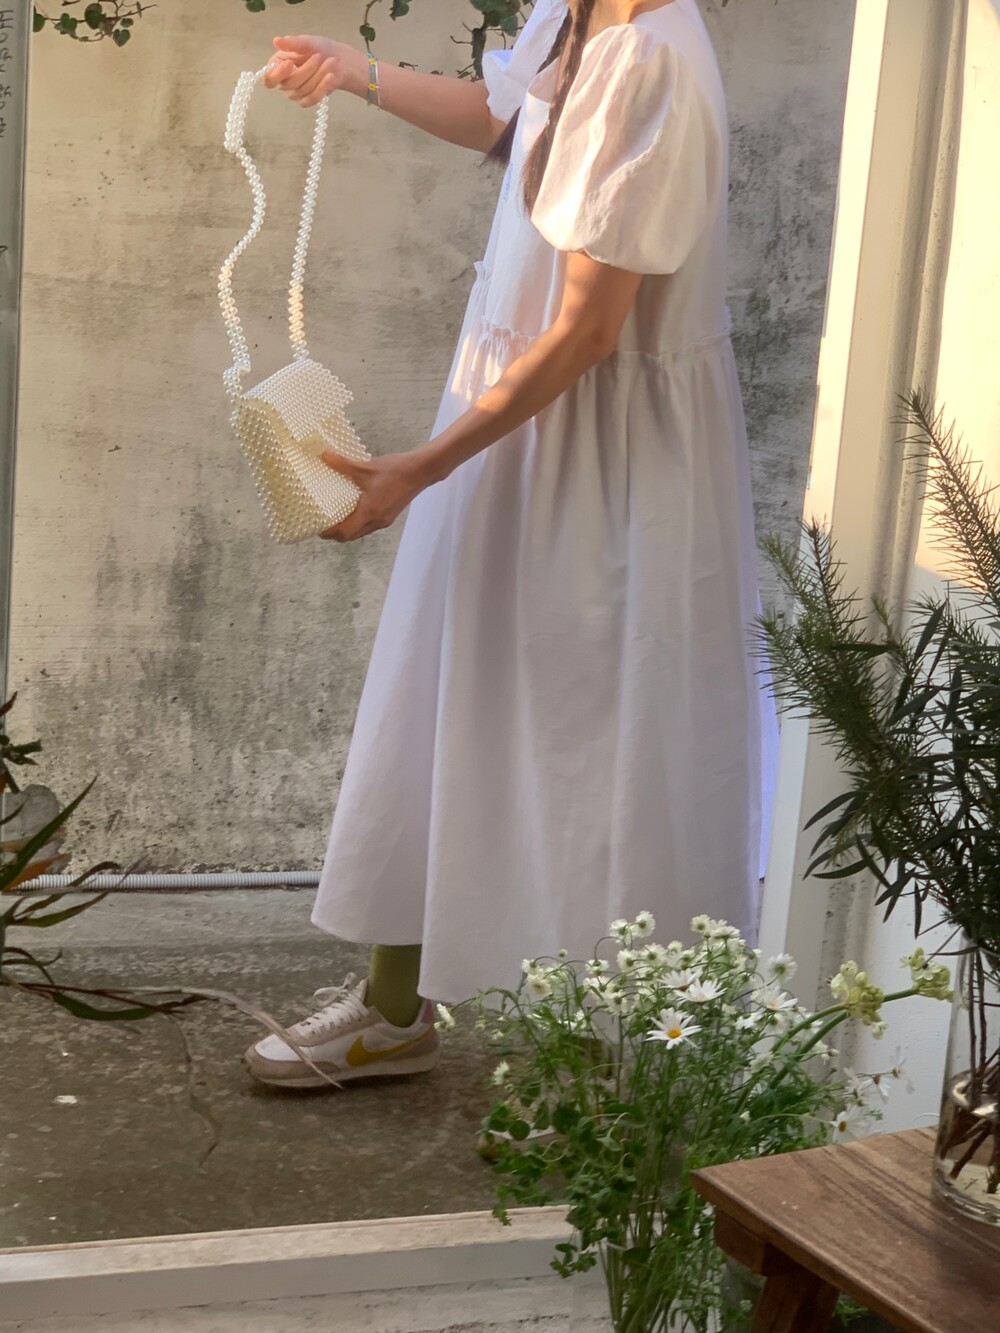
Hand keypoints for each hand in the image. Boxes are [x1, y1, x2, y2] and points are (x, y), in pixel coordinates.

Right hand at [264, 35, 366, 107]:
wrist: (338, 60)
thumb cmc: (319, 48)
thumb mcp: (306, 42)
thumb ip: (292, 43)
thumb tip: (276, 41)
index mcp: (278, 66)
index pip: (269, 79)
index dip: (278, 74)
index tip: (290, 63)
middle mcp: (284, 82)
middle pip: (289, 84)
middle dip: (306, 70)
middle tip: (318, 56)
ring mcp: (295, 94)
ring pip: (303, 91)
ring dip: (318, 75)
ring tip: (331, 61)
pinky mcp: (308, 100)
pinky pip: (312, 99)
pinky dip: (322, 87)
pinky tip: (331, 77)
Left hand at [318, 450, 433, 542]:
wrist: (421, 471)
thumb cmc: (395, 470)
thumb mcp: (366, 467)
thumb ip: (343, 464)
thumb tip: (324, 455)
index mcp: (369, 512)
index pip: (345, 532)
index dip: (329, 533)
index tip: (318, 527)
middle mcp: (376, 521)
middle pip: (351, 536)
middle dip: (336, 533)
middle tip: (323, 522)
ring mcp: (384, 520)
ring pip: (360, 532)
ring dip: (347, 529)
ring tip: (335, 516)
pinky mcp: (389, 516)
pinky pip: (369, 526)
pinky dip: (358, 523)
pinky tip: (353, 509)